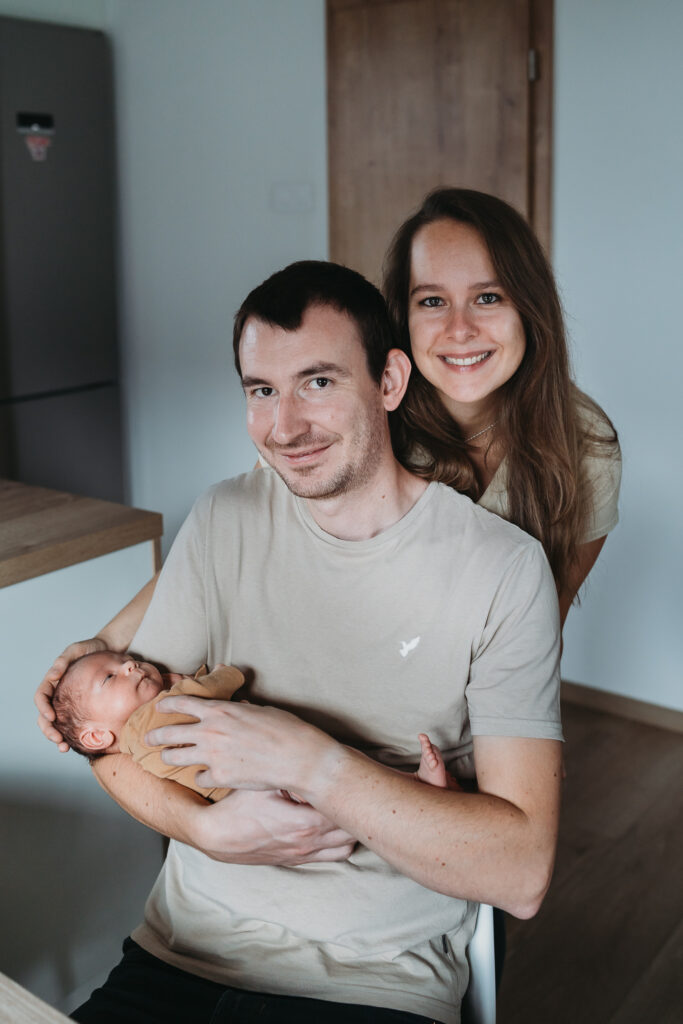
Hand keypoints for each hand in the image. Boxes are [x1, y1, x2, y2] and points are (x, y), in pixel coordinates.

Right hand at [35, 637, 107, 749]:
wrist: (109, 651)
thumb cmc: (90, 649)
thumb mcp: (76, 650)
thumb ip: (64, 659)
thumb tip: (53, 673)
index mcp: (52, 681)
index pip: (41, 697)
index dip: (42, 708)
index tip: (51, 716)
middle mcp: (57, 694)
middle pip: (45, 716)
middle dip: (48, 730)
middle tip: (58, 740)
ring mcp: (68, 702)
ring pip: (56, 724)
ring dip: (57, 737)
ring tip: (64, 748)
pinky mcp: (81, 707)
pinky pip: (74, 722)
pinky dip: (74, 734)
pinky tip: (79, 743)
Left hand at [146, 697, 338, 796]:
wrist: (297, 757)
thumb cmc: (285, 729)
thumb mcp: (259, 710)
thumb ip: (239, 710)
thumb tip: (235, 707)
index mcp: (220, 710)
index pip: (182, 703)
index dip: (166, 704)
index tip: (158, 707)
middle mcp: (210, 731)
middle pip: (169, 732)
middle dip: (154, 735)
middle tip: (148, 738)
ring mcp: (212, 756)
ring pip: (175, 757)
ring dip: (168, 758)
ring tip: (165, 759)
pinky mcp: (219, 777)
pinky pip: (199, 777)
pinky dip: (201, 777)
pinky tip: (205, 777)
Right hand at [195, 788, 355, 865]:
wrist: (216, 837)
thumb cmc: (238, 807)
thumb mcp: (262, 783)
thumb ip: (290, 775)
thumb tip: (314, 761)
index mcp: (304, 822)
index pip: (342, 809)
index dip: (351, 792)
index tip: (353, 777)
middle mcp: (309, 842)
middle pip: (351, 829)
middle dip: (355, 810)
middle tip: (354, 790)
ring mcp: (305, 853)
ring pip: (347, 846)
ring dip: (350, 828)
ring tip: (344, 807)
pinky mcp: (298, 860)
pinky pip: (334, 856)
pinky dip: (340, 842)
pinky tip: (333, 824)